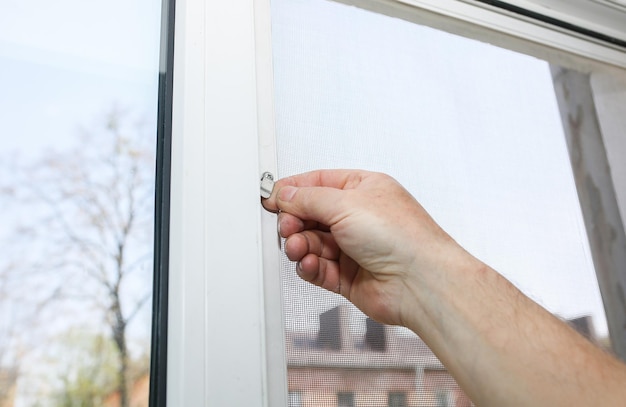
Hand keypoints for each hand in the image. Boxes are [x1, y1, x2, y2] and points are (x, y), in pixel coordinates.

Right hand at [261, 169, 468, 326]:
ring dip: (301, 245)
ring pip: (312, 243)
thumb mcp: (345, 202)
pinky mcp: (348, 276)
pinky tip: (311, 264)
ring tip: (299, 248)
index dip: (293, 190)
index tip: (271, 198)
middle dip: (295, 221)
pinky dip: (310, 266)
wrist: (419, 282)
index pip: (318, 183)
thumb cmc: (401, 237)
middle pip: (311, 215)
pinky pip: (318, 268)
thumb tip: (285, 193)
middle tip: (288, 227)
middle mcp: (358, 217)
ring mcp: (354, 248)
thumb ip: (308, 198)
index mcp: (363, 189)